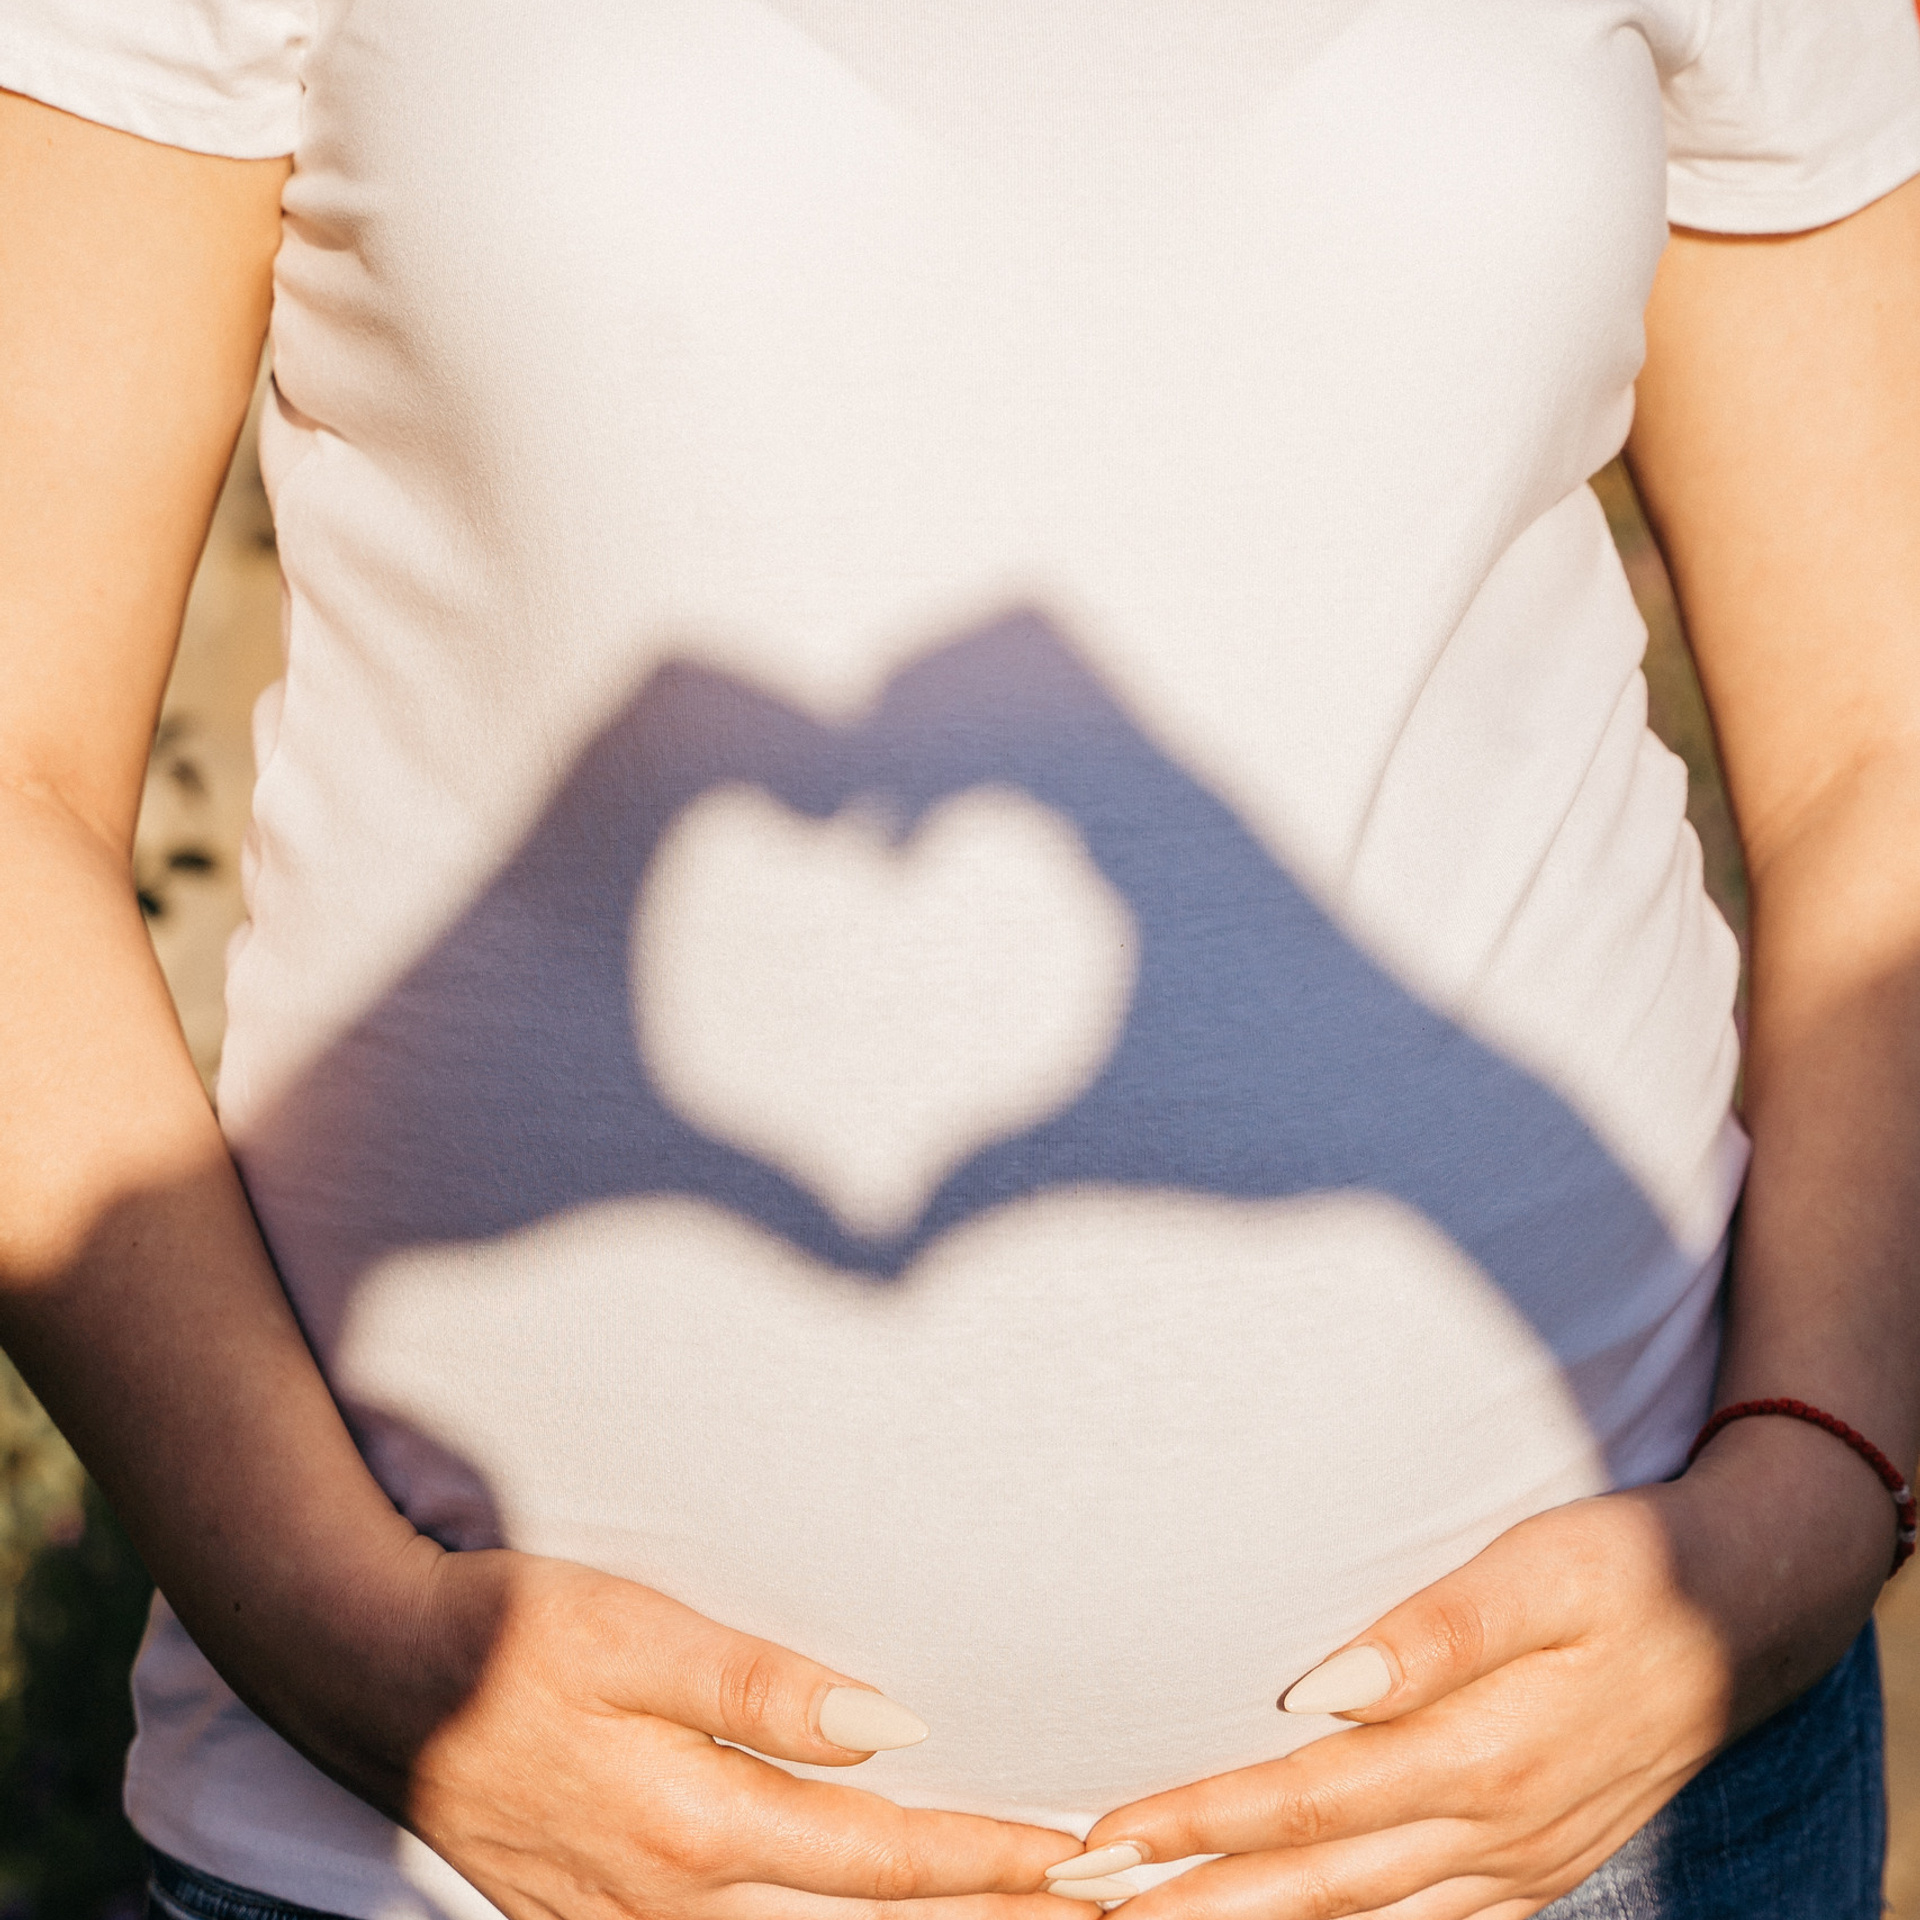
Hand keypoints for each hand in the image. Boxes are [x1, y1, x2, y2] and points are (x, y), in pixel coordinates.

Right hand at [308, 1545, 1082, 1919]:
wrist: (369, 1678)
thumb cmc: (506, 1633)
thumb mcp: (631, 1630)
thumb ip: (758, 1688)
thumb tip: (887, 1727)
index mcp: (690, 1827)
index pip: (878, 1859)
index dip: (988, 1860)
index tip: (1081, 1855)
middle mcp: (672, 1905)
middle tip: (1091, 1910)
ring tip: (1015, 1918)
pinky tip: (873, 1918)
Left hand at [1059, 1416, 1892, 1918]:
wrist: (1754, 1610)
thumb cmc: (1633, 1564)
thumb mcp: (1546, 1569)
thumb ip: (1435, 1631)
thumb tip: (1320, 1688)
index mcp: (1483, 1759)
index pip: (1305, 1807)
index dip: (1197, 1826)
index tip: (1101, 1838)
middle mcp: (1495, 1836)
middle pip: (1315, 1887)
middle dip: (1188, 1901)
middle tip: (1079, 1901)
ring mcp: (1520, 1868)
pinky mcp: (1537, 1869)